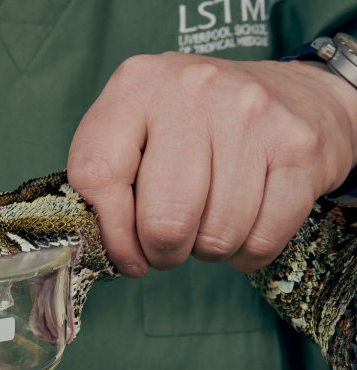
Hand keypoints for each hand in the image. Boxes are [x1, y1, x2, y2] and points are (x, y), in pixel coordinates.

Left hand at [67, 52, 356, 275]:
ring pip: (216, 237)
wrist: (290, 95)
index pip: (97, 175)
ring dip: (207, 250)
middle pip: (163, 220)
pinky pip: (261, 240)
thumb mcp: (141, 127)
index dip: (109, 235)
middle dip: (162, 252)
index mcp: (136, 85)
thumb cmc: (199, 124)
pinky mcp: (297, 146)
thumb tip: (102, 246)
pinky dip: (247, 253)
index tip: (125, 256)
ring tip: (208, 225)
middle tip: (169, 244)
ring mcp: (250, 114)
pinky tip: (243, 230)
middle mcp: (192, 91)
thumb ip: (109, 174)